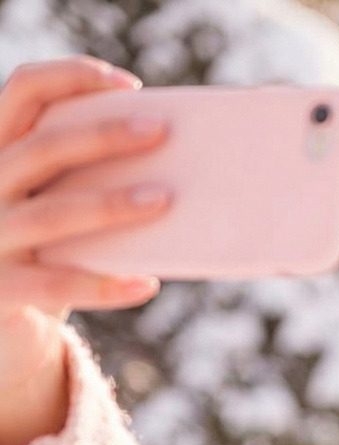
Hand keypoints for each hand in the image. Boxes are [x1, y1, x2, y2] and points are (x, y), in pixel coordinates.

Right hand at [0, 56, 170, 444]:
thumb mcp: (61, 206)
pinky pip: (55, 285)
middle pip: (41, 148)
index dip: (71, 78)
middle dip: (102, 136)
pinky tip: (146, 285)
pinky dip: (103, 286)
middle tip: (161, 132)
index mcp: (0, 154)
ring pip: (50, 214)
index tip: (131, 86)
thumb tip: (178, 171)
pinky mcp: (0, 292)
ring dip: (109, 205)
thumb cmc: (50, 257)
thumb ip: (90, 181)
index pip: (24, 92)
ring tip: (164, 200)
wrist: (11, 330)